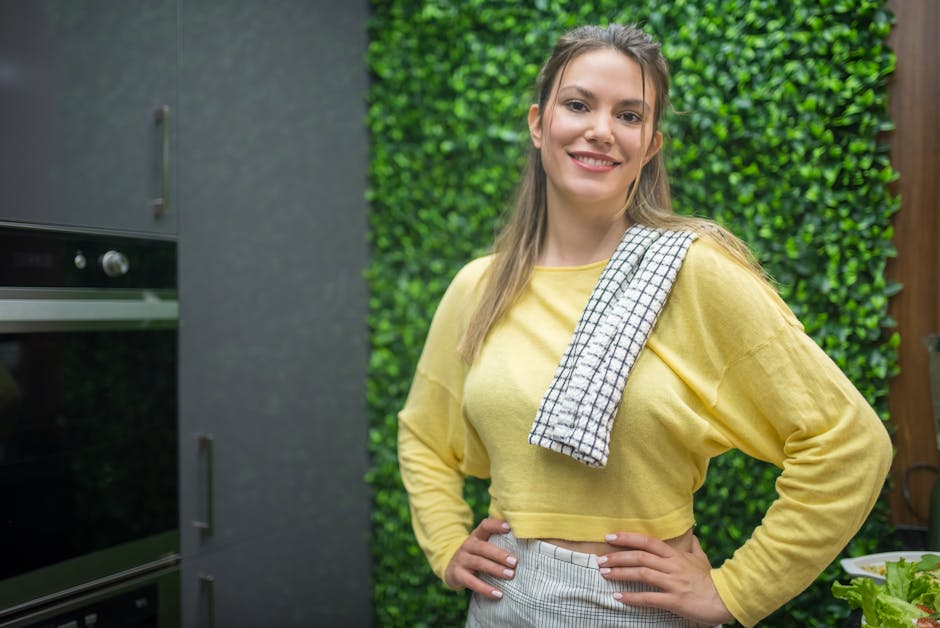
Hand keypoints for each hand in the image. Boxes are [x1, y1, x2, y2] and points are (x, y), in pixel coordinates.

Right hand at [444, 517, 516, 599]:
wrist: (451, 568)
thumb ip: (497, 542)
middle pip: (483, 548)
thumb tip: (526, 540)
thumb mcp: (482, 546)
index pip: (485, 526)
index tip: (509, 528)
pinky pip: (472, 582)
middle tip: (515, 562)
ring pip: (479, 563)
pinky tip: (498, 594)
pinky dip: (485, 589)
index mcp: (476, 536)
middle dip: (500, 555)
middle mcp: (467, 545)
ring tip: (510, 575)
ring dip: (495, 569)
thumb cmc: (475, 556)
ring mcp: (461, 560)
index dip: (496, 525)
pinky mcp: (457, 574)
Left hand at [598, 532, 733, 624]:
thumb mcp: (701, 558)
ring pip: (642, 574)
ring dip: (621, 573)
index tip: (610, 537)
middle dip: (617, 556)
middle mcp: (672, 566)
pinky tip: (619, 597)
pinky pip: (649, 598)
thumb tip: (690, 532)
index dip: (628, 538)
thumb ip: (692, 545)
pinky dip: (632, 597)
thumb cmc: (711, 579)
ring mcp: (673, 582)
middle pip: (640, 556)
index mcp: (676, 555)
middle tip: (600, 559)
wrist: (726, 599)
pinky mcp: (675, 600)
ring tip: (605, 574)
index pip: (648, 541)